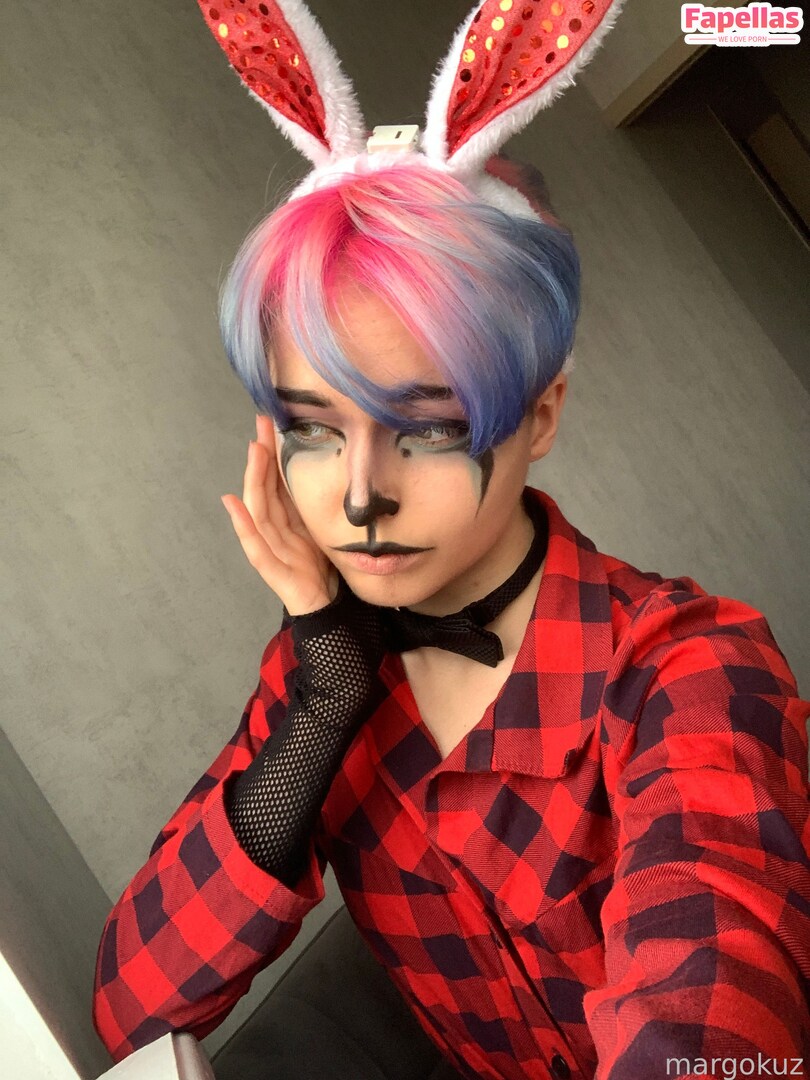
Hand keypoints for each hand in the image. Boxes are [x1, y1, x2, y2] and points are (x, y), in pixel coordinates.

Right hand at [221, 415, 337, 615]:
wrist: (329, 608)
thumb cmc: (322, 570)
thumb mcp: (320, 530)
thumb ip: (309, 507)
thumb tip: (311, 472)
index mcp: (287, 522)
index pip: (276, 483)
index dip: (272, 455)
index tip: (272, 424)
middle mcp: (274, 532)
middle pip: (264, 491)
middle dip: (261, 458)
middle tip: (260, 425)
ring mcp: (271, 551)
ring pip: (259, 511)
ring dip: (254, 480)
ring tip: (254, 452)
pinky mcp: (273, 572)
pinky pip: (256, 547)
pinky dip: (243, 525)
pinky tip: (234, 504)